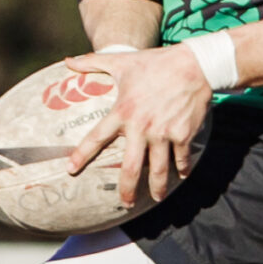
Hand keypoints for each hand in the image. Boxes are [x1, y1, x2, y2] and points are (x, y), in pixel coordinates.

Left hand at [63, 47, 211, 203]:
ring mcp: (164, 133)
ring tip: (157, 198)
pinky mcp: (183, 135)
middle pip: (130, 167)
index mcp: (124, 111)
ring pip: (158, 170)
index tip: (71, 169)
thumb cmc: (156, 63)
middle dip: (127, 189)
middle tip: (125, 203)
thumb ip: (93, 62)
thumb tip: (67, 61)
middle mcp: (142, 127)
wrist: (195, 65)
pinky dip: (181, 169)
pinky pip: (181, 158)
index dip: (82, 154)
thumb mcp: (123, 60)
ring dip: (157, 188)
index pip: (97, 137)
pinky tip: (181, 175)